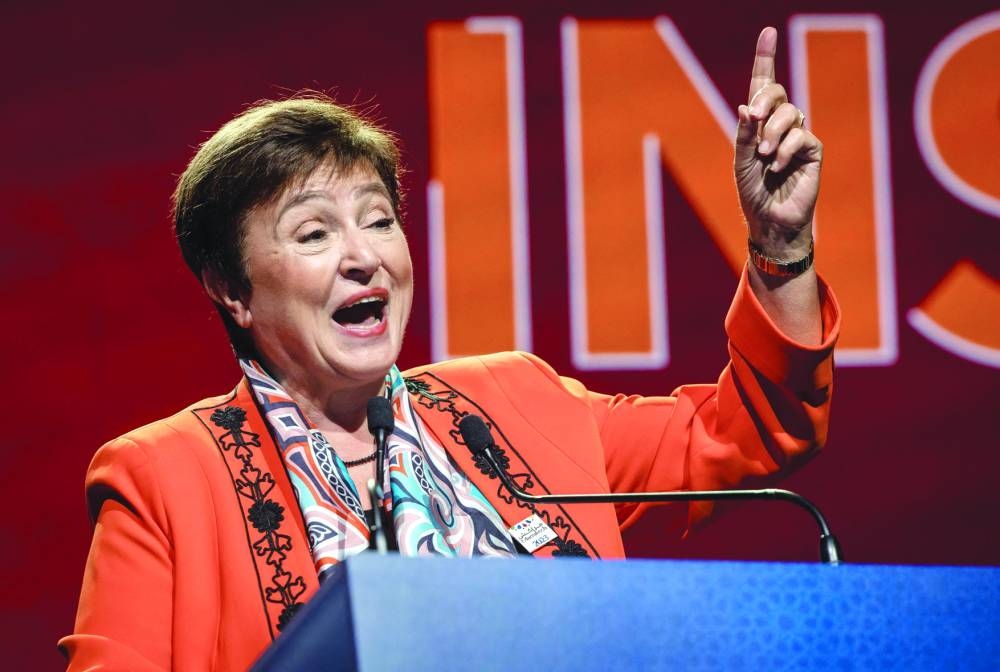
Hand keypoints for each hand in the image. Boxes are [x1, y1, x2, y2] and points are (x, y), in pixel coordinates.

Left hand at [734, 27, 821, 258]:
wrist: (770, 221)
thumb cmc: (753, 194)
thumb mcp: (740, 162)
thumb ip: (743, 134)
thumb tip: (746, 106)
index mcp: (758, 124)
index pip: (763, 86)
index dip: (765, 58)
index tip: (767, 32)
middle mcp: (780, 125)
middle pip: (777, 92)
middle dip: (765, 99)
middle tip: (753, 115)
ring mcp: (798, 136)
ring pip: (791, 113)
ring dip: (773, 132)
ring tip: (764, 156)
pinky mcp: (813, 150)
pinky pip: (802, 135)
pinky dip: (785, 150)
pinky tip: (778, 167)